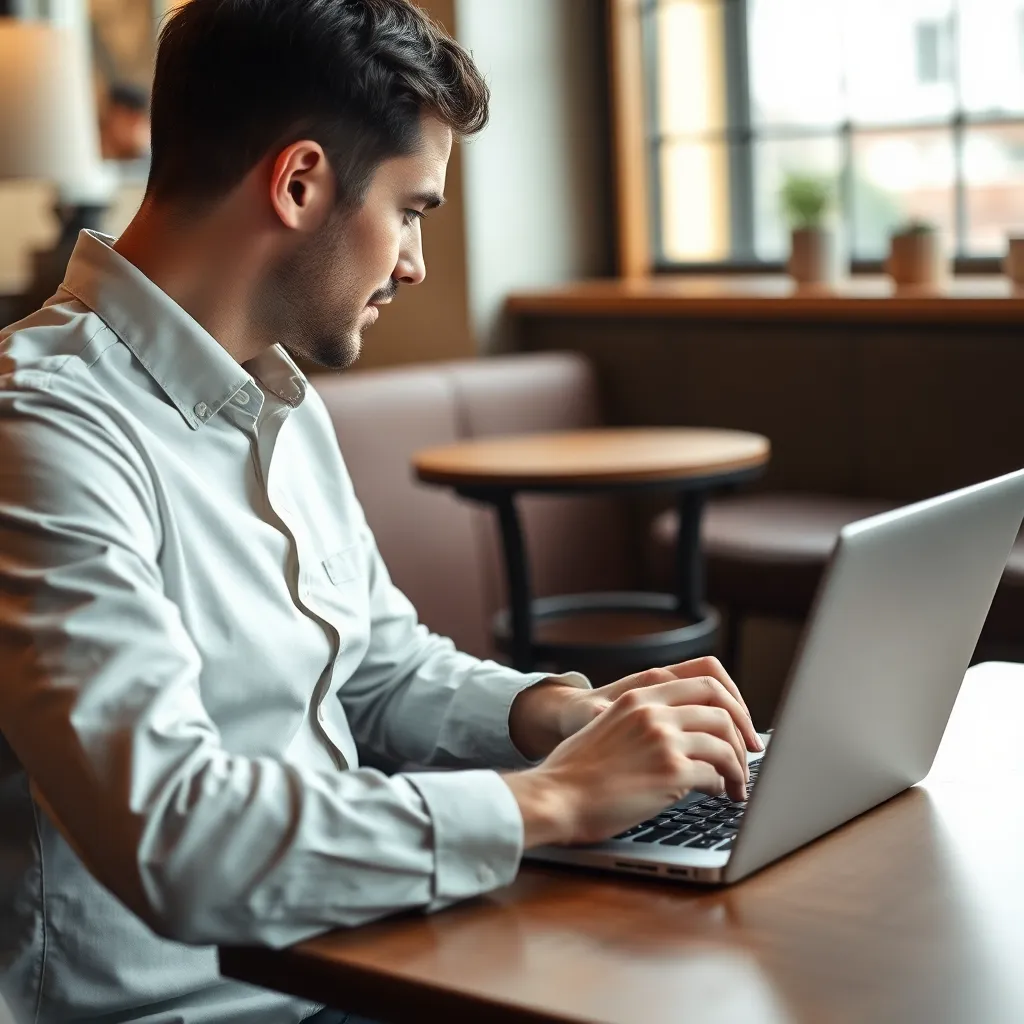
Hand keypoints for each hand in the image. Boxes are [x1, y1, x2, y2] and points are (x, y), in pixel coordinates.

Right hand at [503, 658, 761, 847]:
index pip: (705, 680)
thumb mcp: (608, 725)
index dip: (733, 702)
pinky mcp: (670, 771)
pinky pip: (716, 774)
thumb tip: (685, 734)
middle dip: (745, 731)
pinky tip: (718, 794)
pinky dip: (724, 785)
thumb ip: (643, 719)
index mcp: (639, 695)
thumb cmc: (577, 772)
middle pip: (722, 707)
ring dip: (739, 765)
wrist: (556, 796)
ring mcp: (663, 738)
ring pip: (725, 742)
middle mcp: (653, 710)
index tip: (740, 724)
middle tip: (752, 752)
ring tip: (738, 784)